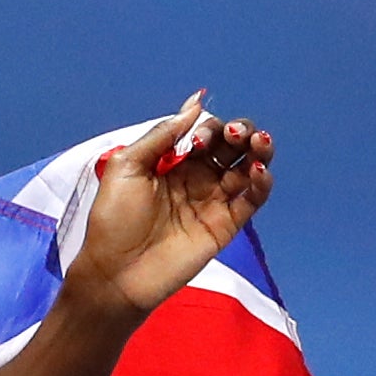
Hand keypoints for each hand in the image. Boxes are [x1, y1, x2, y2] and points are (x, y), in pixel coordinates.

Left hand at [66, 92, 273, 319]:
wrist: (116, 271)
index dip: (208, 129)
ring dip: (258, 150)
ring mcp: (213, 201)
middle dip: (239, 132)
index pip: (204, 134)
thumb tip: (195, 104)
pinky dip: (261, 182)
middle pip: (231, 147)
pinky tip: (257, 171)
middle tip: (235, 134)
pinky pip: (252, 200)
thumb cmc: (113, 219)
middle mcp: (196, 178)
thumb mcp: (127, 167)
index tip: (196, 140)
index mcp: (172, 163)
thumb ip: (161, 135)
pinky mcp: (225, 225)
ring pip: (247, 169)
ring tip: (258, 142)